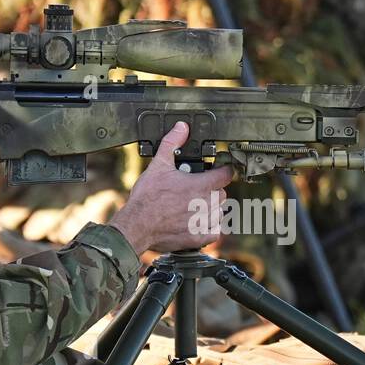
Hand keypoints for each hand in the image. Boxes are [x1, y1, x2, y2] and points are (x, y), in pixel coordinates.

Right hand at [108, 122, 233, 255]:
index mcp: (201, 185)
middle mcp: (206, 204)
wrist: (137, 224)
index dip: (223, 171)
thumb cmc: (147, 197)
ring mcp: (204, 222)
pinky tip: (197, 222)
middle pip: (222, 194)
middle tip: (197, 189)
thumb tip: (181, 128)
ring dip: (211, 209)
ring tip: (195, 206)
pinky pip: (215, 231)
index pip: (226, 174)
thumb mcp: (158, 165)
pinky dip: (209, 227)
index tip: (218, 171)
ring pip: (219, 212)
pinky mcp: (199, 237)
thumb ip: (172, 144)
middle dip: (213, 190)